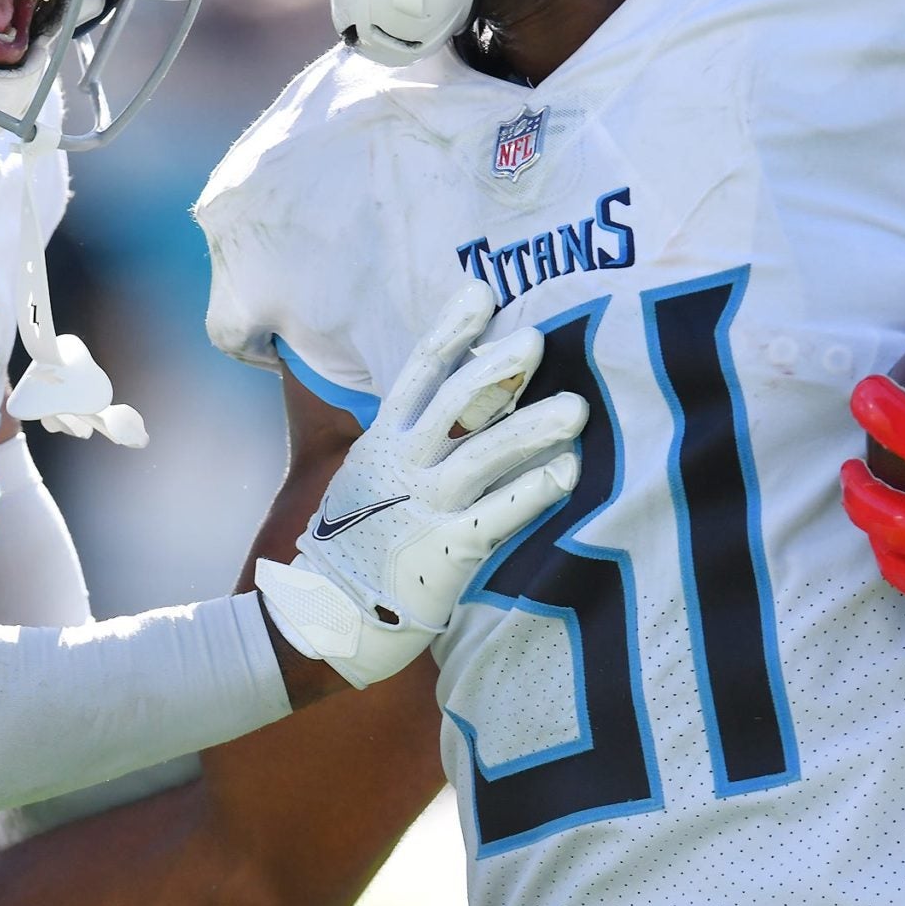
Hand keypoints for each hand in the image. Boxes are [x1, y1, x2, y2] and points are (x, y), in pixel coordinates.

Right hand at [255, 281, 584, 688]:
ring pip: (482, 456)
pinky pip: (496, 516)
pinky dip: (532, 492)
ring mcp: (425, 507)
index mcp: (385, 439)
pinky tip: (567, 472)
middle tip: (536, 341)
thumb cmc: (360, 537)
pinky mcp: (446, 552)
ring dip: (531, 429)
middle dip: (496, 370)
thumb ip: (405, 432)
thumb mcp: (368, 472)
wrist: (327, 613)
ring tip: (576, 408)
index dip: (451, 328)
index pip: (419, 370)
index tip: (482, 292)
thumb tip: (448, 388)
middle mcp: (405, 466)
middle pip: (454, 405)